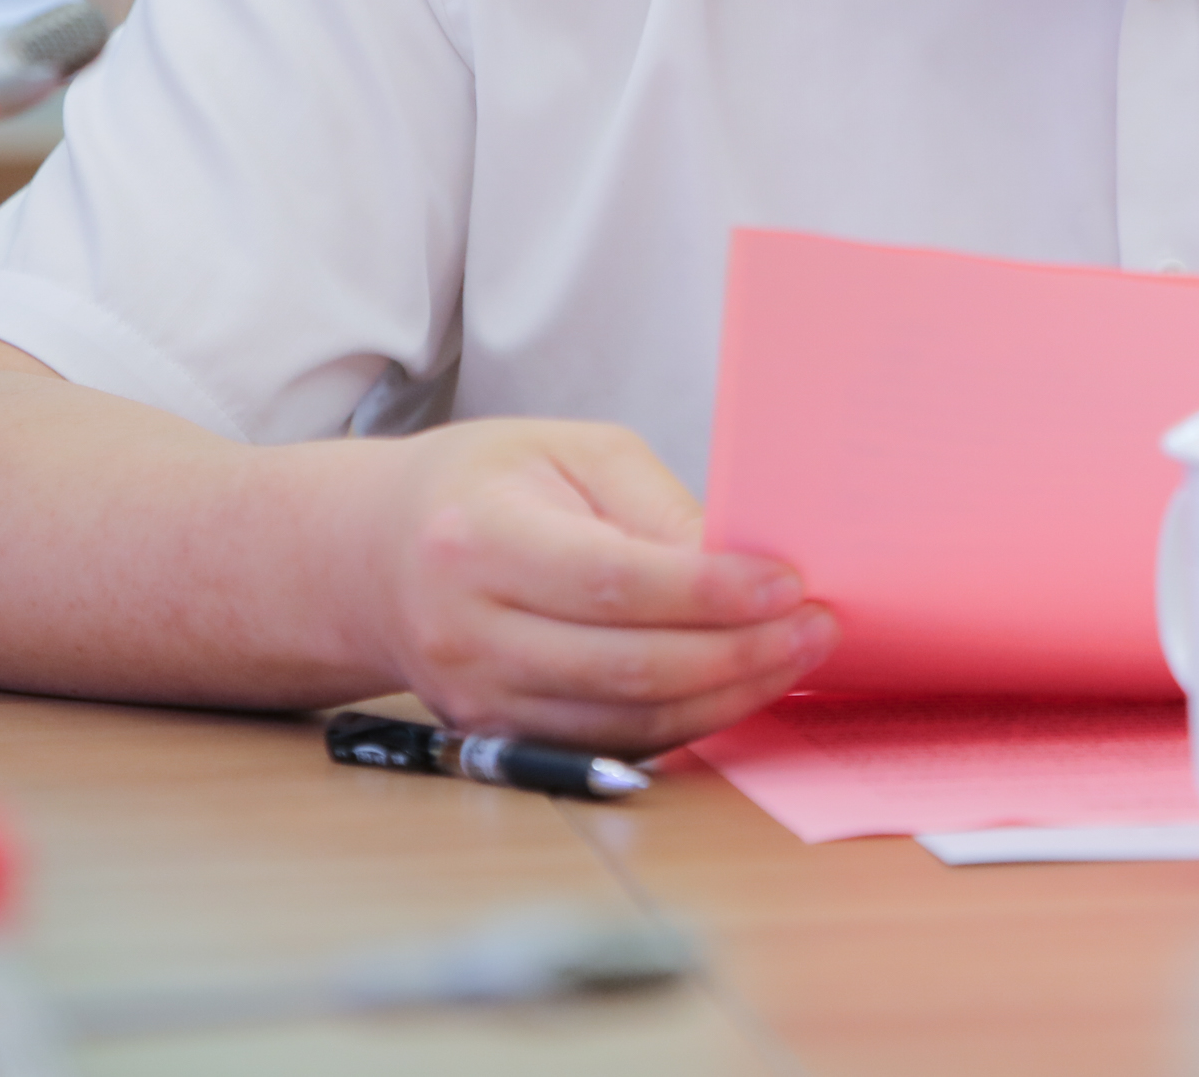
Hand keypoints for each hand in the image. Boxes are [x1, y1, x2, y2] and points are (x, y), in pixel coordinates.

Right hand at [349, 417, 834, 753]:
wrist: (380, 555)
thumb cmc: (490, 487)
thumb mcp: (572, 454)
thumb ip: (657, 509)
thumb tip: (745, 567)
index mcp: (478, 540)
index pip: (612, 580)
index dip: (709, 591)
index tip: (789, 583)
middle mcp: (468, 632)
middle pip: (627, 666)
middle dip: (740, 653)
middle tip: (818, 627)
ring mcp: (478, 700)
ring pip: (627, 722)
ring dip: (727, 697)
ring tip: (796, 657)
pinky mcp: (498, 738)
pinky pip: (612, 743)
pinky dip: (687, 724)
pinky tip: (740, 688)